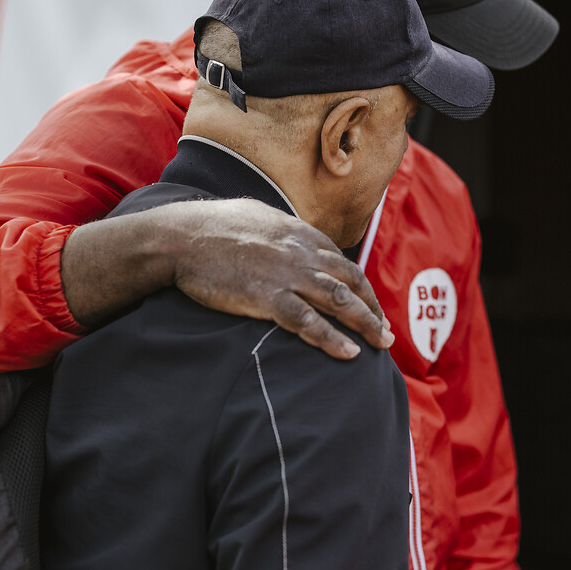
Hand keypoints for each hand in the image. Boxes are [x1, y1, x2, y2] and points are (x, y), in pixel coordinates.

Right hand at [63, 199, 392, 359]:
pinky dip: (332, 339)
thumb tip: (286, 233)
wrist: (184, 236)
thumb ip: (279, 230)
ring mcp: (287, 275)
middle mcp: (301, 252)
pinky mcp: (268, 297)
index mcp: (299, 232)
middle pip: (350, 281)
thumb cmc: (212, 226)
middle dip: (372, 307)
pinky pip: (308, 322)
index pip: (341, 261)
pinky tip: (349, 353)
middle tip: (386, 331)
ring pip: (338, 301)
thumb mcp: (257, 216)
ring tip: (381, 344)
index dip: (359, 286)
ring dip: (365, 324)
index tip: (368, 303)